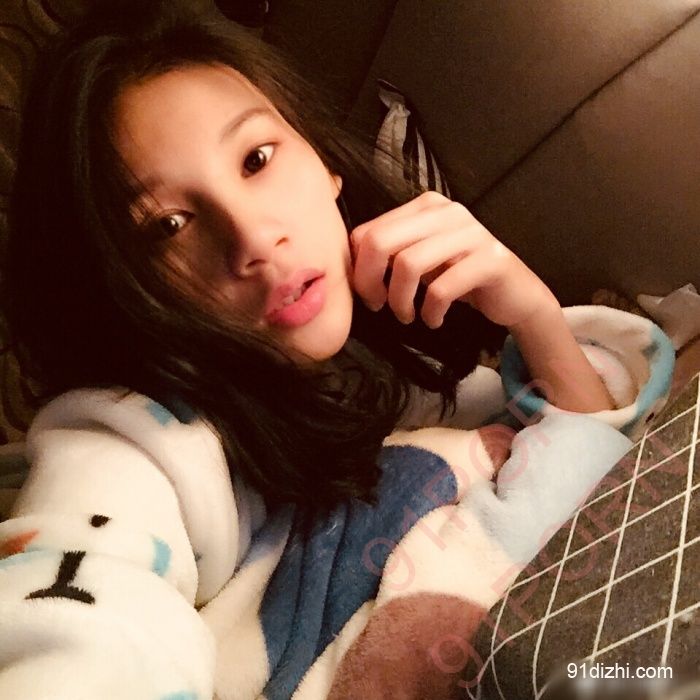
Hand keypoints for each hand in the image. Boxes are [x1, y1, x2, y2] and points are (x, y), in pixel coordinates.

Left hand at [350, 191, 558, 328]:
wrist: (515, 295)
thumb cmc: (458, 277)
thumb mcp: (421, 259)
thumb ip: (390, 252)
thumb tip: (350, 264)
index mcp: (425, 206)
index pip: (370, 232)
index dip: (359, 268)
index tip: (369, 294)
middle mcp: (447, 212)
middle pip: (382, 242)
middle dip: (370, 282)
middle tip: (378, 306)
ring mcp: (471, 233)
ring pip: (408, 265)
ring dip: (399, 301)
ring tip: (406, 316)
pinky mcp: (490, 260)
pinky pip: (441, 289)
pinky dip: (430, 312)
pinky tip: (433, 320)